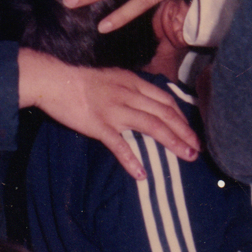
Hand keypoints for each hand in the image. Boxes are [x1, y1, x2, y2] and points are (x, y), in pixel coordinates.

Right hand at [18, 48, 199, 174]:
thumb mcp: (113, 77)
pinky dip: (131, 159)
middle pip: (164, 114)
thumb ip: (131, 89)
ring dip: (172, 142)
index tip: (190, 132)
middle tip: (196, 149)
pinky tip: (142, 173)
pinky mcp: (98, 124)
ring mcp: (114, 110)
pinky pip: (118, 144)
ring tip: (185, 156)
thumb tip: (148, 103)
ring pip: (151, 126)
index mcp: (132, 82)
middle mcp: (128, 95)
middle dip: (184, 132)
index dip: (182, 117)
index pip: (165, 100)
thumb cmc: (81, 80)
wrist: (55, 80)